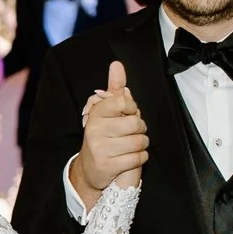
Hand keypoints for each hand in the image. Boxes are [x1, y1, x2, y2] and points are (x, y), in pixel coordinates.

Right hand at [72, 59, 147, 204]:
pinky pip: (138, 158)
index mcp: (96, 113)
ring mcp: (100, 148)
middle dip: (140, 129)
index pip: (123, 101)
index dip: (132, 108)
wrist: (91, 169)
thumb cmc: (103, 136)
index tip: (127, 114)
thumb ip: (115, 89)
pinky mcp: (108, 165)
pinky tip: (131, 157)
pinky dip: (140, 158)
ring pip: (139, 141)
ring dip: (142, 145)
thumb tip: (117, 65)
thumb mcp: (106, 112)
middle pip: (136, 123)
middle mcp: (95, 129)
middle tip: (131, 132)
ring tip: (132, 145)